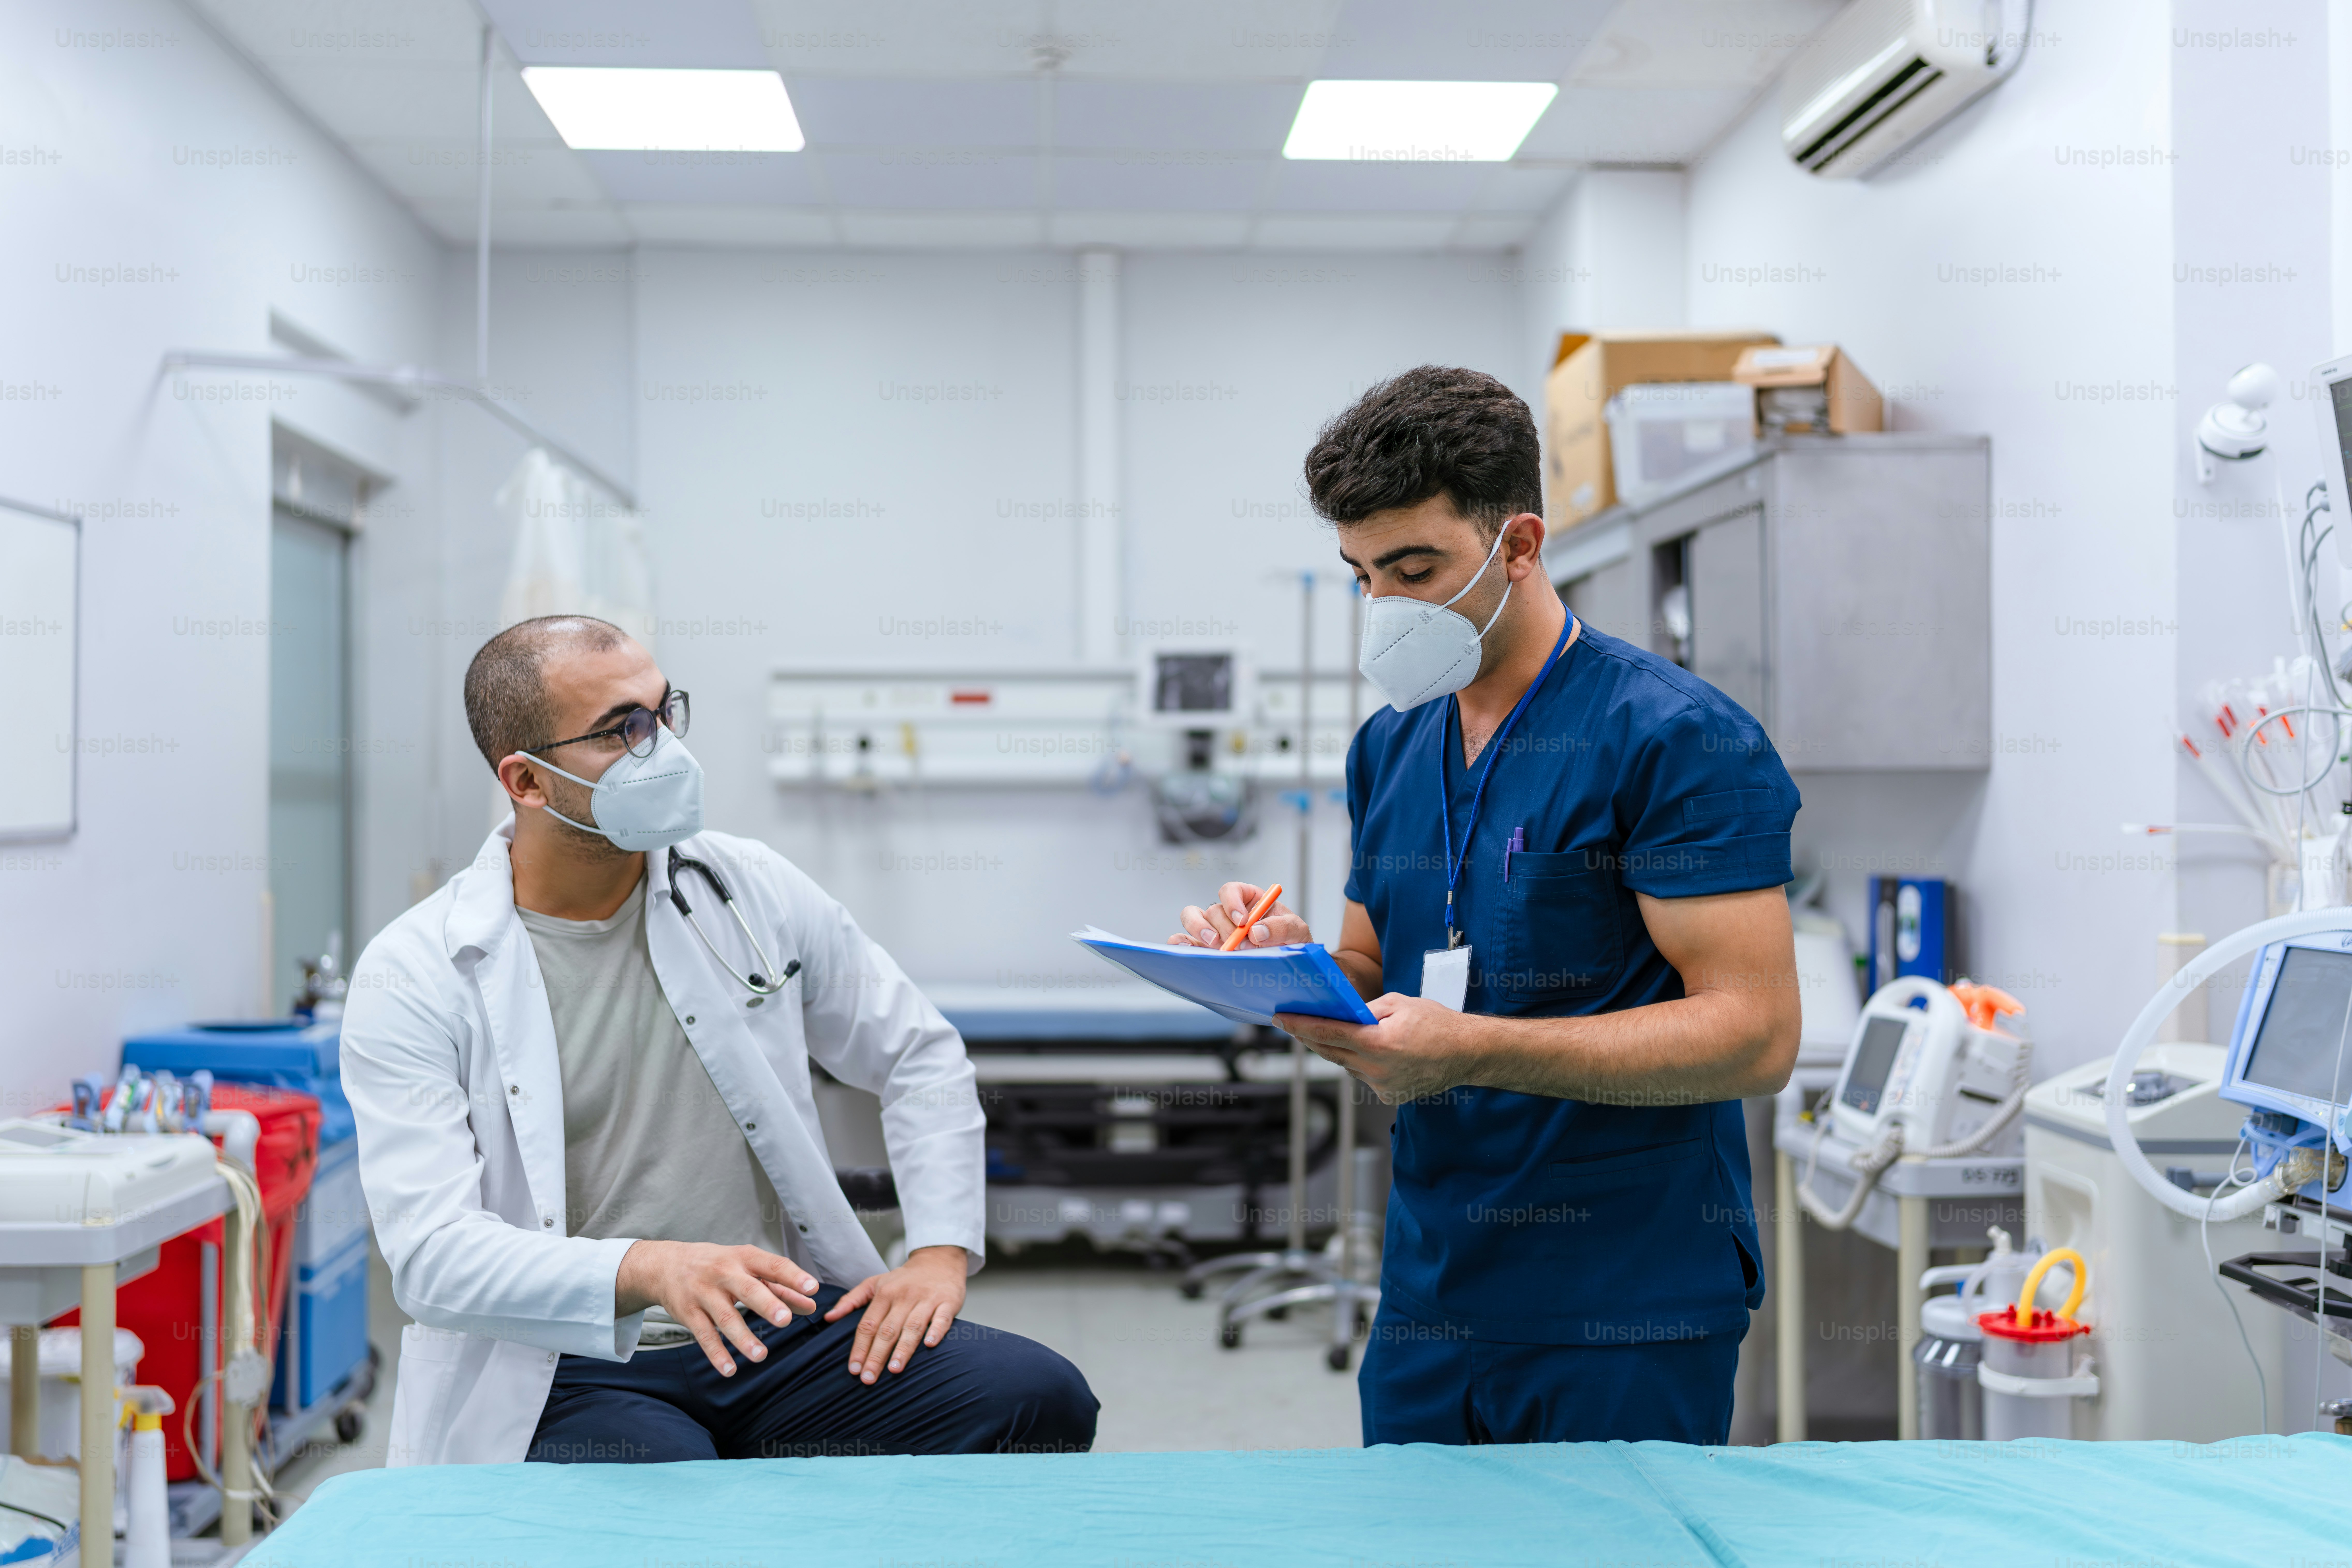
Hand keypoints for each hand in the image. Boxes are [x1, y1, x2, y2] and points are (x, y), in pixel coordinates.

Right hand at [615, 1239, 818, 1377]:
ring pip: (725, 1317)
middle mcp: (725, 1273)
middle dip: (767, 1305)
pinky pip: (704, 1335)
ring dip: (742, 1338)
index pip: (773, 1265)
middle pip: (748, 1290)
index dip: (793, 1276)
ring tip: (760, 1356)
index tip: (813, 1288)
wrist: (666, 1265)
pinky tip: (729, 1370)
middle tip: (785, 1321)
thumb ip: (781, 1287)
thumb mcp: (749, 1269)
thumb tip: (812, 1306)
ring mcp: (704, 1293)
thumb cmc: (719, 1266)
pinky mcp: (688, 1313)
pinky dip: (716, 1353)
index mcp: (745, 1258)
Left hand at [824, 1245, 968, 1382]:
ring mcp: (927, 1299)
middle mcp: (904, 1296)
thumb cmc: (904, 1278)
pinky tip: (929, 1345)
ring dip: (903, 1349)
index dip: (860, 1347)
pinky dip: (936, 1331)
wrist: (939, 1260)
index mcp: (884, 1293)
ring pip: (912, 1326)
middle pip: (887, 1330)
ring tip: (894, 1369)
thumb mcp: (875, 1283)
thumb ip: (851, 1300)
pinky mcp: (948, 1301)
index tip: (853, 1369)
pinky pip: (942, 1318)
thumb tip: (828, 1318)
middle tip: (868, 1379)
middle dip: (876, 1356)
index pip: (868, 1324)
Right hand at [1170, 881, 1310, 949]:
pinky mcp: (1203, 948)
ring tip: (1216, 946)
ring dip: (1199, 929)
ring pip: (1191, 917)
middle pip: (1213, 909)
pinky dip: (1180, 943)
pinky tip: (1190, 952)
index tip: (1242, 920)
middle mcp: (1228, 914)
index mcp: (1249, 901)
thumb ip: (1283, 927)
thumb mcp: (1297, 932)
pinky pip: (1182, 940)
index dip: (1232, 901)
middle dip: (1224, 927)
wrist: (1287, 970)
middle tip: (1237, 944)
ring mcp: (1213, 931)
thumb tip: (1256, 931)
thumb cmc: (1290, 944)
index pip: (1232, 890)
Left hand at [1277, 994, 1479, 1103]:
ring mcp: (1383, 1086)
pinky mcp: (1389, 1095)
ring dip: (1337, 1050)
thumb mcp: (1399, 1003)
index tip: (1281, 1019)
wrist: (1467, 1054)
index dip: (1301, 1026)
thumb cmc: (1437, 1024)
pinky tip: (1368, 1051)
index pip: (1329, 1033)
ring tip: (1332, 1033)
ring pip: (1347, 1065)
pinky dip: (1360, 1062)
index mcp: (1378, 1043)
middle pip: (1331, 1052)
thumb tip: (1343, 1015)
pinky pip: (1363, 1076)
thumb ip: (1367, 1010)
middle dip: (1310, 1037)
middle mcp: (1377, 1069)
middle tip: (1292, 1024)